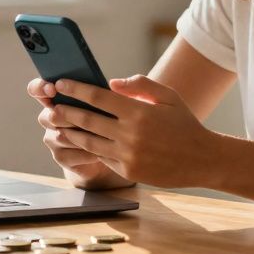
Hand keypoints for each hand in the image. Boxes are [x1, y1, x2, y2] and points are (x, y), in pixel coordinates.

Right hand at [25, 77, 125, 188]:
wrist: (113, 151)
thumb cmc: (114, 118)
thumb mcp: (119, 100)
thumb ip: (121, 87)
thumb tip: (114, 84)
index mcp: (60, 97)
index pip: (38, 89)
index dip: (41, 87)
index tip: (54, 88)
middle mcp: (52, 116)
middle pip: (49, 115)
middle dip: (66, 116)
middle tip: (84, 115)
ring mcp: (54, 137)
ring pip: (60, 135)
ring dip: (80, 135)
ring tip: (102, 136)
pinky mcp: (61, 156)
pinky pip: (67, 154)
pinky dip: (85, 153)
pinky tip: (101, 154)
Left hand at [47, 74, 218, 187]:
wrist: (202, 159)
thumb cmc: (184, 123)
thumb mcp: (168, 96)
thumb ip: (140, 85)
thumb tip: (111, 83)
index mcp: (138, 111)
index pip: (98, 97)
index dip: (76, 89)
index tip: (61, 83)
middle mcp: (130, 133)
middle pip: (88, 120)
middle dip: (66, 111)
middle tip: (50, 105)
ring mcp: (127, 154)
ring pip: (89, 141)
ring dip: (70, 132)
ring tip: (57, 125)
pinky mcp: (128, 170)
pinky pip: (102, 157)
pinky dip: (88, 149)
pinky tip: (78, 142)